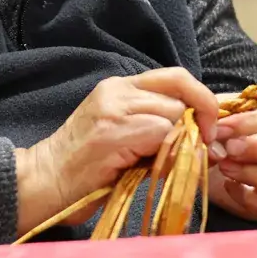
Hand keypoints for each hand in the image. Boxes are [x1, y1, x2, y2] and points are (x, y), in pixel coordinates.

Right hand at [14, 67, 218, 236]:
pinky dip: (166, 154)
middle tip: (199, 148)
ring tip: (159, 162)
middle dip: (197, 122)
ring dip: (178, 142)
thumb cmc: (88, 165)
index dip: (201, 99)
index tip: (210, 128)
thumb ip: (158, 125)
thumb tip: (207, 135)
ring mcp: (113, 108)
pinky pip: (160, 133)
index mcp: (120, 86)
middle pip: (180, 92)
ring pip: (172, 113)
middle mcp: (117, 89)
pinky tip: (148, 167)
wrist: (47, 180)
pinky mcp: (112, 131)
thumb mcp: (124, 133)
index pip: (176, 77)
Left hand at [207, 94, 256, 226]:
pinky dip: (249, 198)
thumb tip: (214, 132)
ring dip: (254, 174)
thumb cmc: (219, 129)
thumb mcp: (218, 115)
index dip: (248, 123)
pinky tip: (229, 185)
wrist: (211, 159)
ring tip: (225, 167)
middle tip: (229, 150)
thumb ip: (217, 117)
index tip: (221, 129)